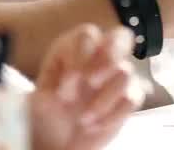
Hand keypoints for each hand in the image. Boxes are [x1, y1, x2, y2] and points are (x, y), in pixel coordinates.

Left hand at [29, 24, 144, 149]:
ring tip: (83, 119)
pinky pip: (132, 99)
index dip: (80, 57)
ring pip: (126, 72)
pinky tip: (94, 125)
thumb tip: (72, 83)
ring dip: (103, 98)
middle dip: (108, 58)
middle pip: (121, 36)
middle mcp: (100, 55)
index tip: (67, 85)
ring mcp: (117, 75)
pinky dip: (112, 115)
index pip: (87, 35)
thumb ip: (50, 85)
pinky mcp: (129, 97)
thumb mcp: (40, 96)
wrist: (59, 138)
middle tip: (91, 82)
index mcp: (76, 46)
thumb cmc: (49, 110)